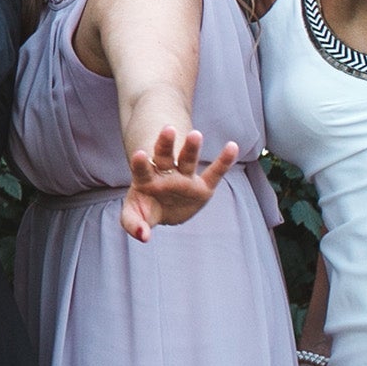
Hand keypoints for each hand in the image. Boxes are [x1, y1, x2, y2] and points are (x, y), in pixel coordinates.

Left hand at [121, 126, 238, 240]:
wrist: (164, 209)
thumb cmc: (146, 208)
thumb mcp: (134, 215)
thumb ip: (133, 223)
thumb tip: (143, 237)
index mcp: (146, 179)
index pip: (142, 169)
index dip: (140, 163)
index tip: (139, 154)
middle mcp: (165, 174)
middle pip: (164, 156)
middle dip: (166, 143)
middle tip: (169, 129)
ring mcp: (185, 178)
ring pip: (187, 159)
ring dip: (191, 148)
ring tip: (195, 134)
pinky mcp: (203, 187)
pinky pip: (215, 173)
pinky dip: (224, 161)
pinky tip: (232, 146)